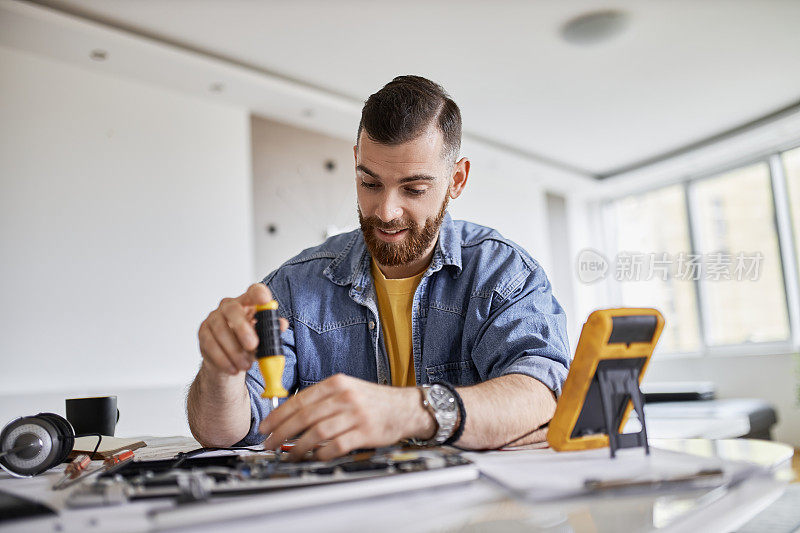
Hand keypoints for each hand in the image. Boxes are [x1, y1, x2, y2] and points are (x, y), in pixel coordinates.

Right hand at [197, 283, 288, 375]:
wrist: (229, 360)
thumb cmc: (248, 344)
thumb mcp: (263, 338)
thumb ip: (272, 330)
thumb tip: (282, 324)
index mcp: (247, 303)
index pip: (253, 291)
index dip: (258, 294)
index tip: (265, 300)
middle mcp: (228, 307)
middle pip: (232, 310)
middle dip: (242, 328)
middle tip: (253, 345)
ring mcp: (213, 319)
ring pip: (220, 331)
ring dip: (234, 351)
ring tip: (246, 365)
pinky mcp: (203, 334)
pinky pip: (210, 345)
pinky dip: (223, 359)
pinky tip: (233, 368)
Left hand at [259, 374, 434, 460]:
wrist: (405, 407)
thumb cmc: (372, 401)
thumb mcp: (347, 389)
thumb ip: (322, 399)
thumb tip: (290, 413)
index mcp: (337, 383)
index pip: (300, 400)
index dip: (279, 415)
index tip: (265, 426)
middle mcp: (345, 397)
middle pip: (304, 417)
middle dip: (282, 432)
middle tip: (270, 443)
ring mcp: (356, 414)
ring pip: (317, 432)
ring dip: (298, 446)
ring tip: (289, 454)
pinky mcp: (365, 432)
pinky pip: (337, 445)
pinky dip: (323, 453)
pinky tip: (315, 457)